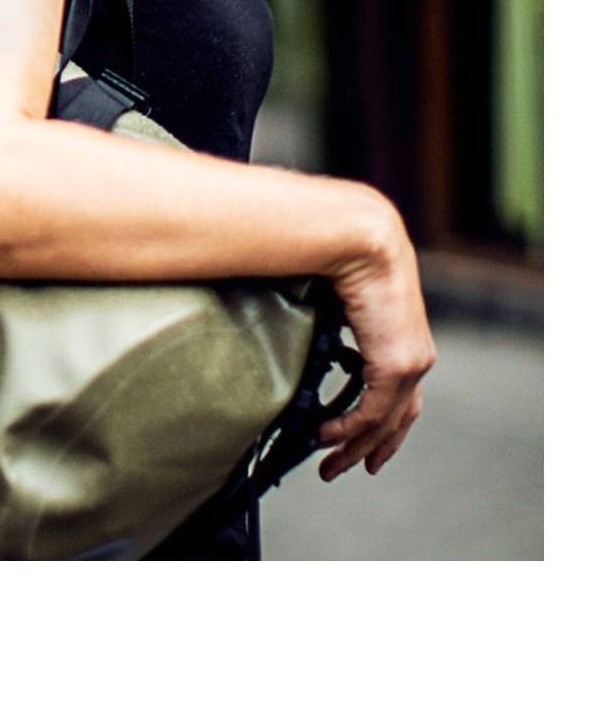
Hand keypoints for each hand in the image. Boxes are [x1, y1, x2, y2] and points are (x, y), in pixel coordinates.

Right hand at [319, 198, 435, 481]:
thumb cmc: (340, 249)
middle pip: (399, 416)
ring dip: (357, 448)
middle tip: (349, 468)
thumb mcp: (334, 290)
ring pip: (386, 422)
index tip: (360, 439)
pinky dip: (349, 430)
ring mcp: (411, 361)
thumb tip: (290, 321)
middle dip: (373, 447)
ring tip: (330, 466)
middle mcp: (414, 352)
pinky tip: (325, 436)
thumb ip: (323, 314)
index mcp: (402, 334)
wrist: (360, 235)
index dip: (385, 421)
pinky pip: (373, 412)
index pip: (401, 391)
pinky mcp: (399, 365)